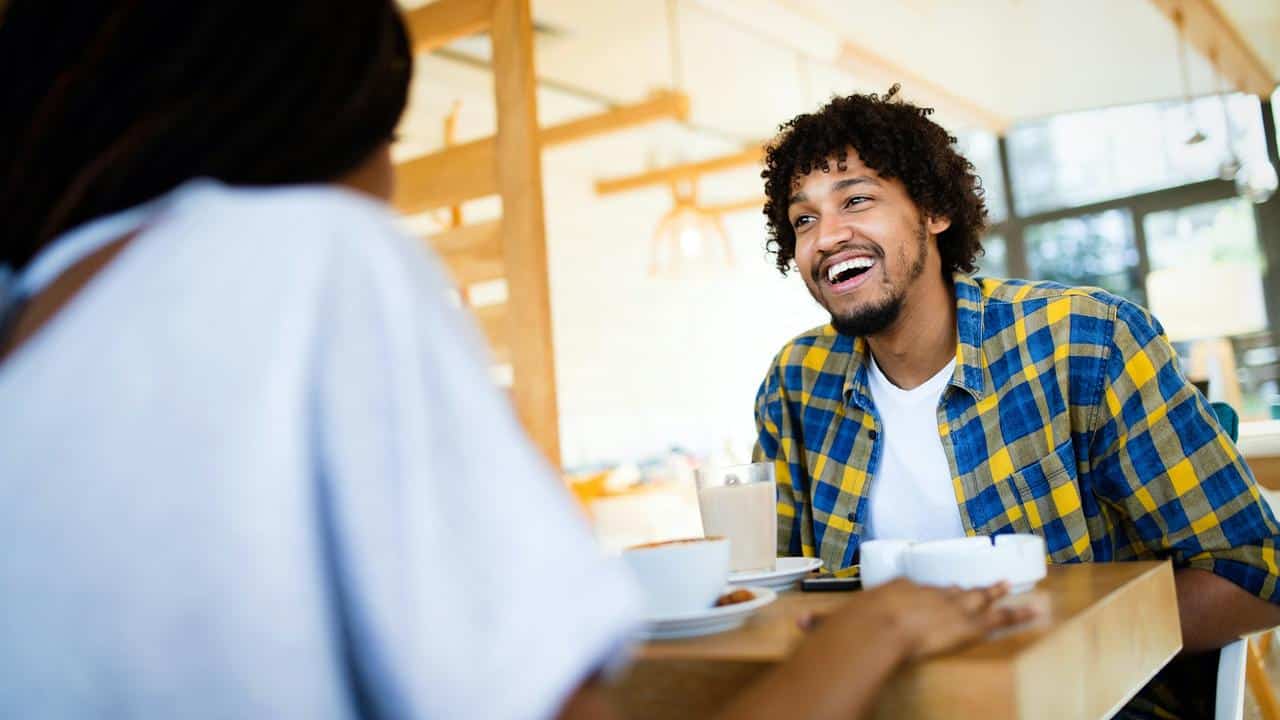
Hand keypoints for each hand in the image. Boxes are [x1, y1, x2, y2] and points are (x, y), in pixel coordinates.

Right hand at [799, 579, 1036, 661]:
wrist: (882, 625)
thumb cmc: (861, 623)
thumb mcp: (837, 622)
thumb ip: (821, 624)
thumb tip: (799, 625)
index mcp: (901, 588)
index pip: (923, 588)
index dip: (935, 591)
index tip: (943, 590)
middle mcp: (930, 592)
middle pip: (954, 589)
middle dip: (970, 587)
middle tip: (989, 581)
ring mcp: (951, 606)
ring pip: (980, 598)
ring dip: (998, 593)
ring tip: (1015, 588)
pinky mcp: (969, 623)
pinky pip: (998, 618)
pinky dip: (1015, 613)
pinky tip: (1033, 609)